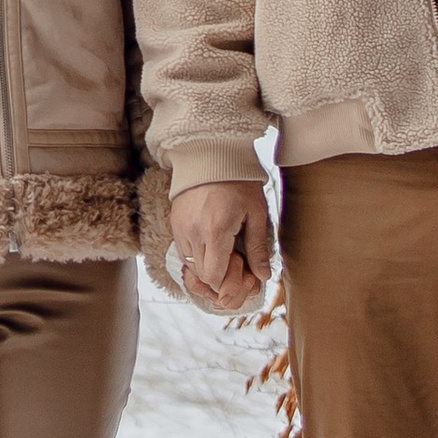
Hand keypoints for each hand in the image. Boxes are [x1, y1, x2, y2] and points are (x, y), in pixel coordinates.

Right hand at [173, 180, 273, 311]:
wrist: (213, 153)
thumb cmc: (239, 181)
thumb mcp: (256, 212)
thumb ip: (257, 247)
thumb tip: (262, 276)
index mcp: (216, 230)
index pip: (214, 277)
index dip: (229, 284)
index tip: (244, 275)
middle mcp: (193, 232)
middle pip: (202, 276)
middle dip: (221, 278)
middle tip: (239, 267)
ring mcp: (181, 228)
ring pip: (191, 266)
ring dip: (209, 268)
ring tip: (227, 254)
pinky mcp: (175, 223)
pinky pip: (183, 252)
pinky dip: (198, 256)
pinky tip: (213, 246)